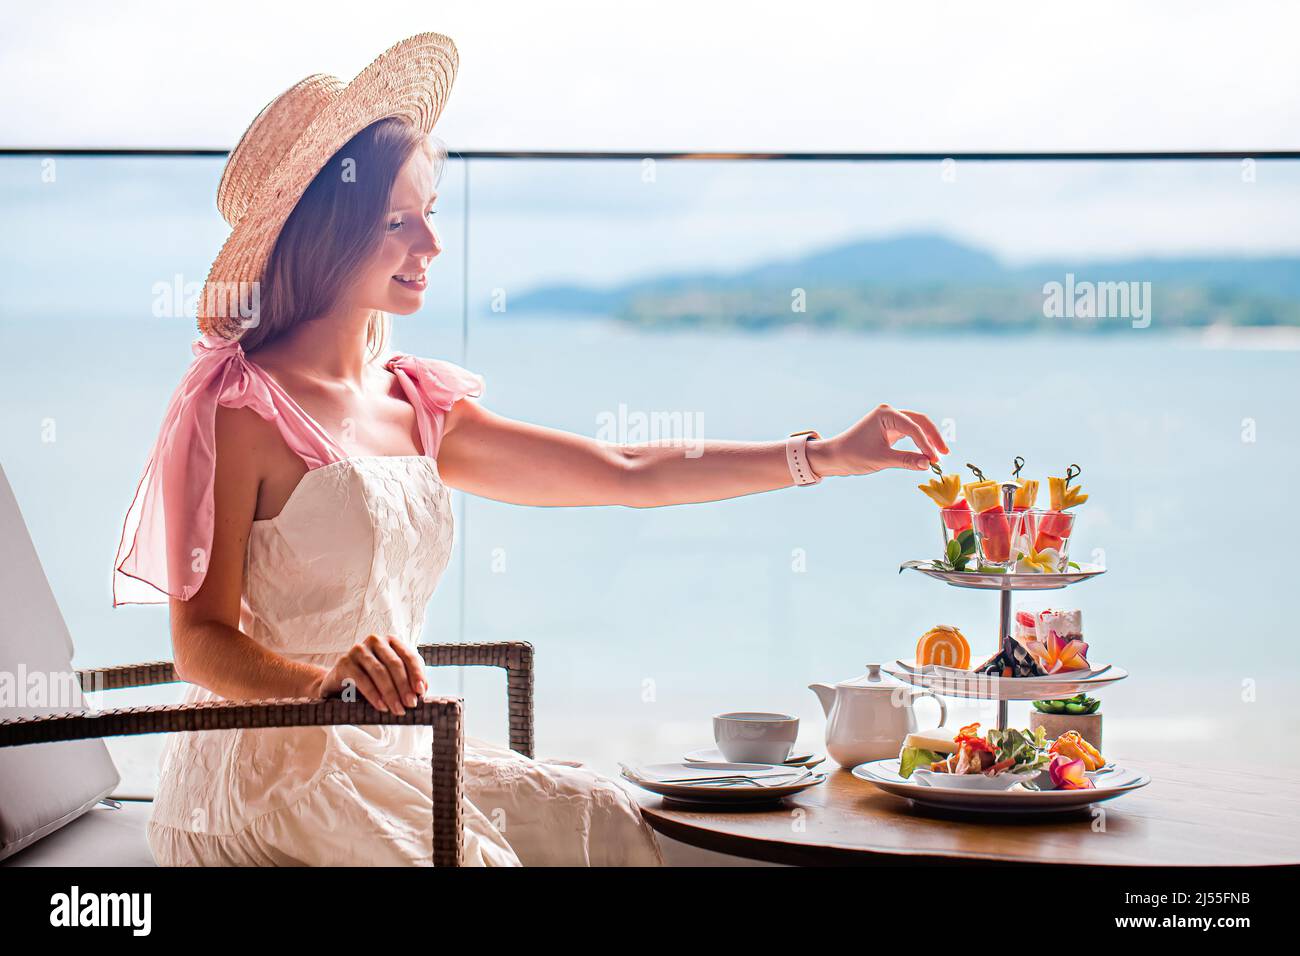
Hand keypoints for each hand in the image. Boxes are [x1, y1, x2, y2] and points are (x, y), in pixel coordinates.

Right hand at [316, 634, 426, 714]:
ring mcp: (358, 650)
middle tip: (411, 704)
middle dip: (404, 686)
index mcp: (391, 641)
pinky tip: (382, 707)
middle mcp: (375, 641)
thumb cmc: (372, 678)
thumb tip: (423, 690)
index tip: (421, 692)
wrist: (339, 681)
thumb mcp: (392, 676)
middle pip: (395, 664)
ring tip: (398, 710)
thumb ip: (408, 679)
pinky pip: (363, 679)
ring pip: (380, 672)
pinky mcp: (345, 662)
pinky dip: (374, 695)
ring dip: (391, 693)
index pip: (409, 656)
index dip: (417, 674)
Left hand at [809, 404, 948, 477]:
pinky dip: (918, 442)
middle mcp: (889, 412)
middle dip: (932, 437)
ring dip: (927, 439)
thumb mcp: (881, 459)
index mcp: (885, 414)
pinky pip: (909, 433)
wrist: (834, 456)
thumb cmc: (853, 455)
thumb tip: (928, 464)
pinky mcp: (889, 428)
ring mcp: (889, 419)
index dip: (926, 444)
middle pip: (919, 421)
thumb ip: (906, 460)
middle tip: (944, 454)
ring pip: (916, 426)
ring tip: (938, 455)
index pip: (913, 428)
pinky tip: (926, 453)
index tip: (934, 459)